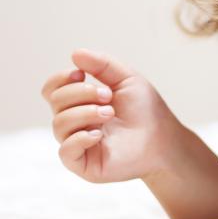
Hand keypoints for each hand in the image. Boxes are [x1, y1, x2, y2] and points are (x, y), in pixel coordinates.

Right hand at [41, 48, 183, 183]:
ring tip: (110, 113)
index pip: (53, 89)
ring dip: (85, 113)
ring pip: (59, 124)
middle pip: (56, 102)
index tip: (81, 74)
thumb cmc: (146, 110)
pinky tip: (98, 134)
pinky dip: (79, 139)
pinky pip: (65, 151)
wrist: (164, 138)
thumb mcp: (126, 79)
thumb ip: (102, 64)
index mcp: (80, 102)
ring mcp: (78, 143)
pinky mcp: (83, 164)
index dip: (61, 79)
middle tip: (108, 96)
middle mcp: (75, 122)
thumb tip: (75, 54)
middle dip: (81, 93)